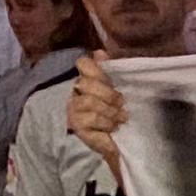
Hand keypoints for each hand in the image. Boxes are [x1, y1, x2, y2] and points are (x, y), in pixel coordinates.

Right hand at [68, 55, 126, 173]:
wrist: (117, 143)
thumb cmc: (116, 113)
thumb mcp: (117, 91)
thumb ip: (110, 72)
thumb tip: (100, 52)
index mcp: (87, 80)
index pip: (83, 64)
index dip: (95, 69)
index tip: (109, 81)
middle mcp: (76, 94)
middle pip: (85, 83)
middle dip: (108, 94)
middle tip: (121, 103)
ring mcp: (74, 112)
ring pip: (89, 103)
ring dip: (110, 111)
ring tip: (120, 118)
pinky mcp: (77, 129)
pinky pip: (92, 121)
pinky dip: (106, 124)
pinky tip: (113, 128)